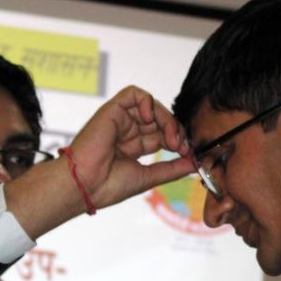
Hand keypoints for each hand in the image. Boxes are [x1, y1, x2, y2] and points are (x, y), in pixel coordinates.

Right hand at [67, 85, 194, 209]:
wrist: (85, 185)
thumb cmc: (108, 186)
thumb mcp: (149, 177)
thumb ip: (172, 169)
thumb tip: (195, 164)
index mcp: (133, 146)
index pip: (163, 134)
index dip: (178, 140)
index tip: (188, 155)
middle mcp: (127, 131)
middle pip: (160, 120)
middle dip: (176, 131)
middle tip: (182, 147)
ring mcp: (120, 120)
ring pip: (151, 106)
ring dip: (167, 120)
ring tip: (172, 139)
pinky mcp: (112, 110)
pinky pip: (134, 94)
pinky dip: (147, 101)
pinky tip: (152, 118)